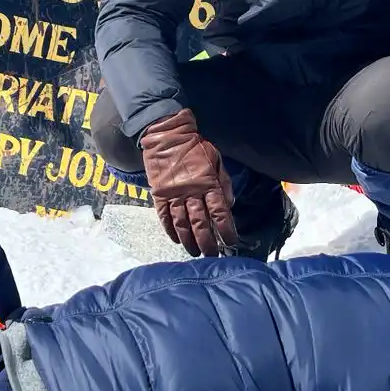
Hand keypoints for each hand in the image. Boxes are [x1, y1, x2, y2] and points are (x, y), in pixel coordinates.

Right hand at [138, 108, 236, 257]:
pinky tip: (176, 240)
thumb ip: (224, 183)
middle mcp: (191, 191)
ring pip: (182, 223)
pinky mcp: (159, 194)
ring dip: (189, 240)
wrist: (166, 135)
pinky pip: (164, 216)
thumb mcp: (216, 159)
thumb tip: (229, 206)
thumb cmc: (195, 147)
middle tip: (212, 255)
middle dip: (207, 242)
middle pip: (200, 222)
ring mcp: (173, 194)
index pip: (219, 212)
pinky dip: (170, 230)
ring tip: (194, 252)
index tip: (230, 242)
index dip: (225, 229)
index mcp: (208, 183)